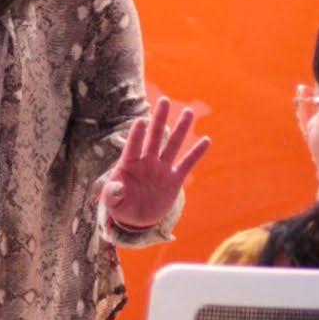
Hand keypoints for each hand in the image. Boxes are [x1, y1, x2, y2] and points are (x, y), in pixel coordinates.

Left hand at [101, 97, 210, 230]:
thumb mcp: (112, 202)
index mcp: (129, 163)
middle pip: (154, 137)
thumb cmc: (120, 205)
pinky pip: (187, 164)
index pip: (133, 146)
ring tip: (189, 112)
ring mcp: (161, 169)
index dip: (136, 135)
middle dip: (158, 120)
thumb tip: (117, 186)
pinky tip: (206, 140)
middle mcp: (146, 162)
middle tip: (164, 101)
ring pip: (172, 145)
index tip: (141, 121)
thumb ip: (112, 194)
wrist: (135, 218)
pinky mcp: (174, 180)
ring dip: (180, 129)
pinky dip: (196, 153)